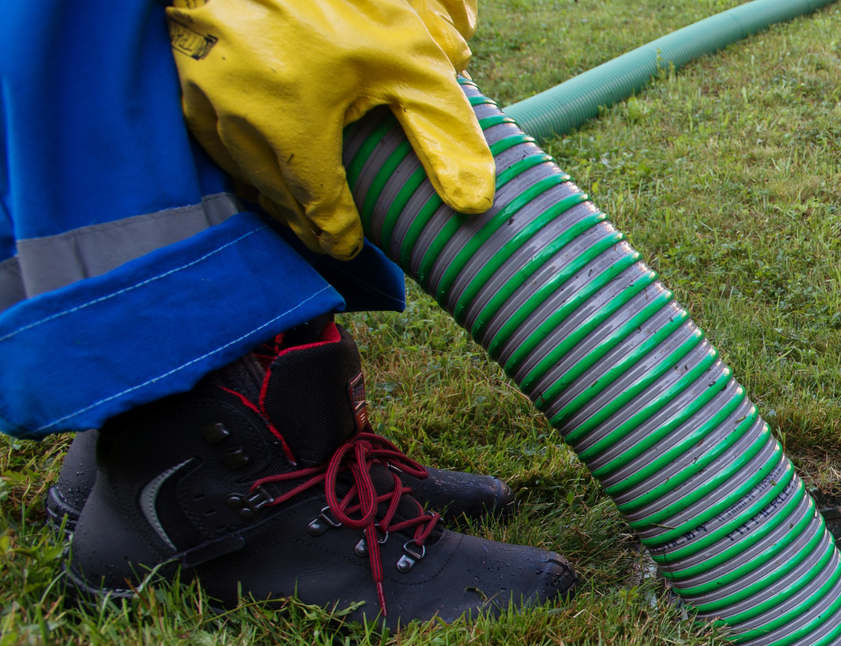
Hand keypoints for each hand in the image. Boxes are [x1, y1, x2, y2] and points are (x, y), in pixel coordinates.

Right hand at [168, 0, 495, 258]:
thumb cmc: (339, 3)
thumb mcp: (409, 63)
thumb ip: (442, 133)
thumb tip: (474, 201)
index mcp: (294, 125)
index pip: (317, 206)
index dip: (337, 233)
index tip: (350, 246)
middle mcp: (240, 121)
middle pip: (276, 197)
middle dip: (304, 223)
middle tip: (326, 239)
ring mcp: (204, 101)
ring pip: (241, 172)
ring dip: (270, 197)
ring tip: (298, 212)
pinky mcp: (184, 82)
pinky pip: (212, 140)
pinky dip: (240, 161)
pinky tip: (261, 164)